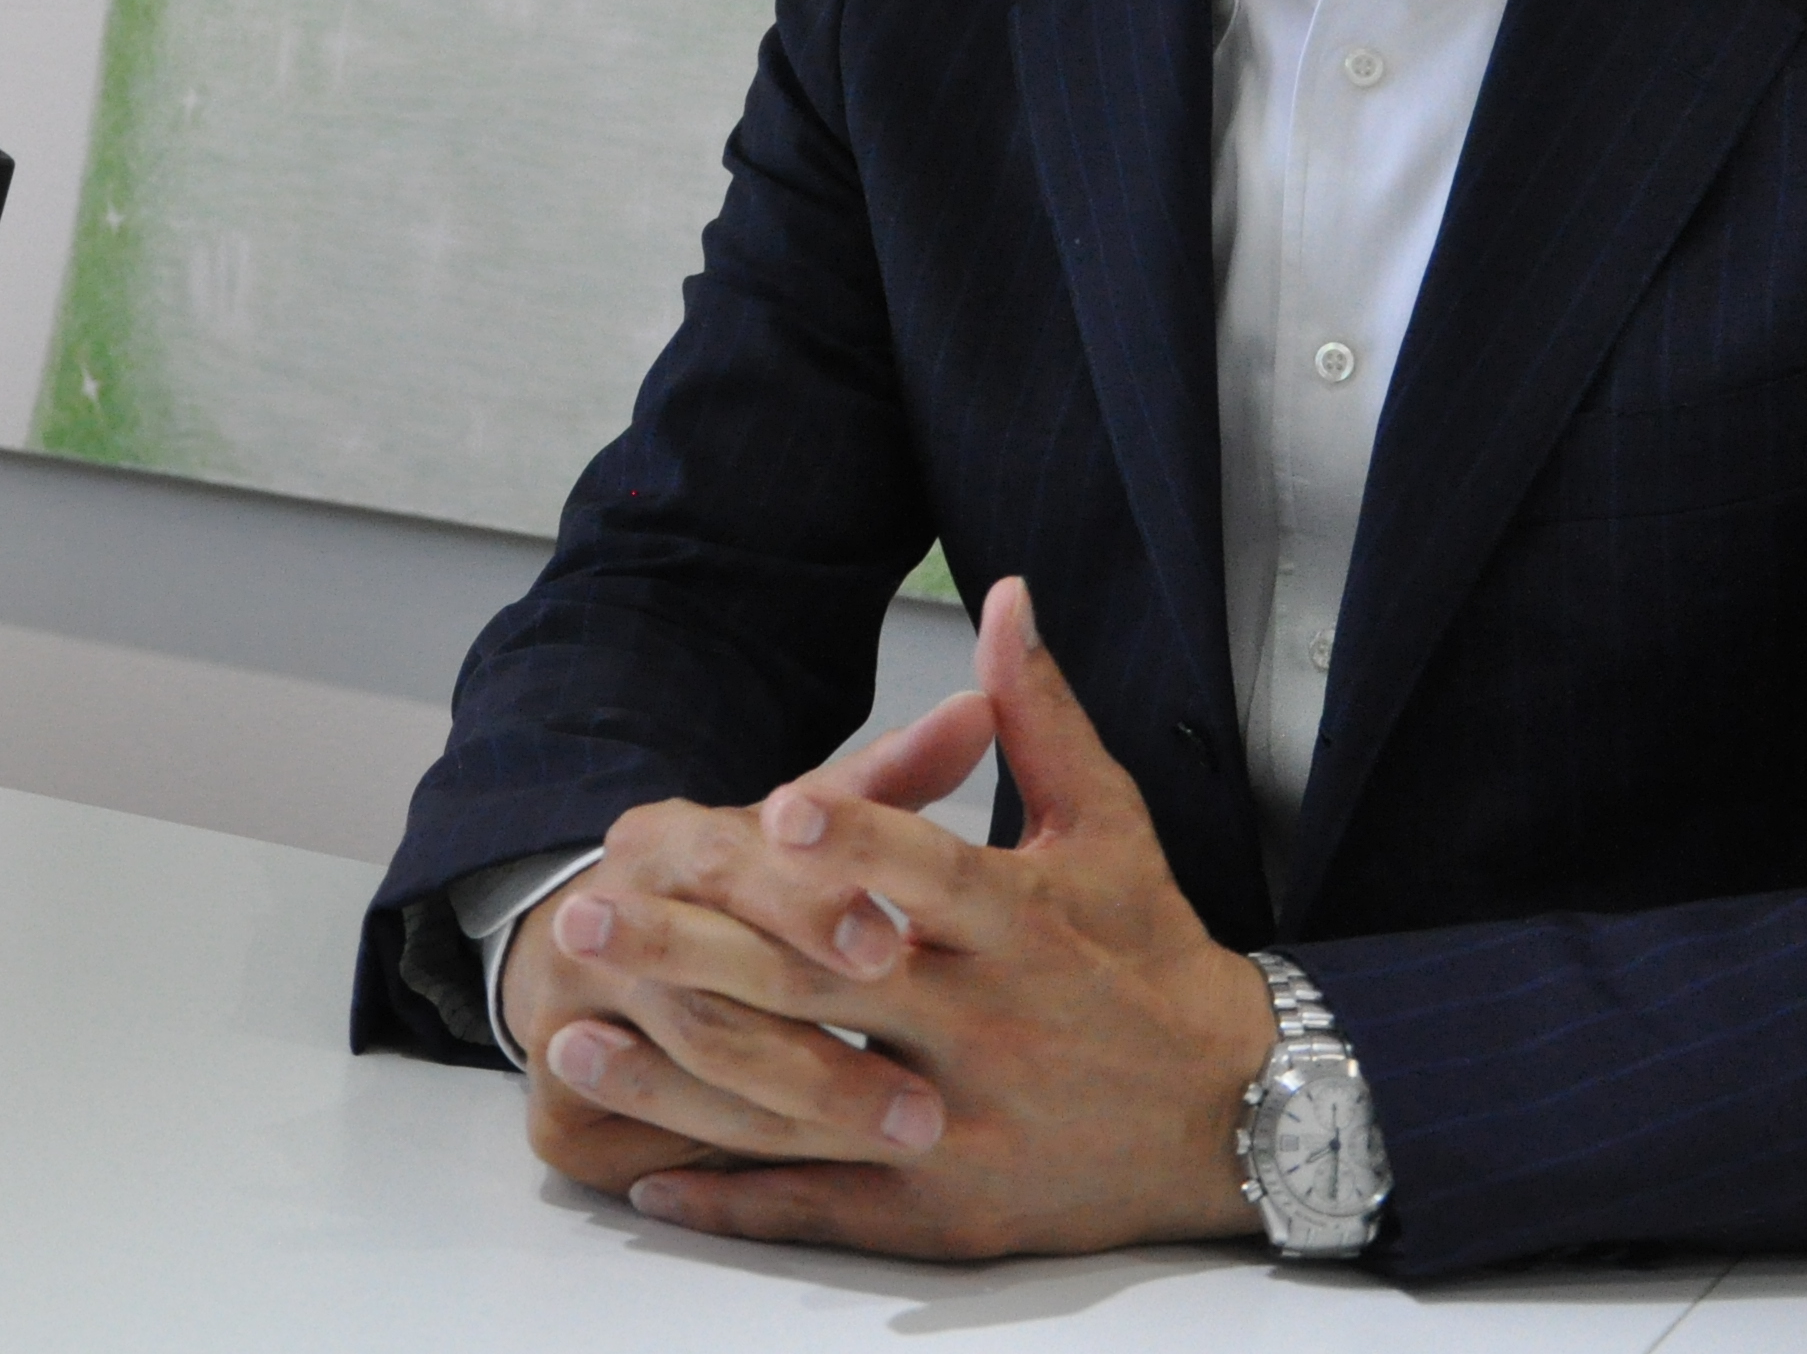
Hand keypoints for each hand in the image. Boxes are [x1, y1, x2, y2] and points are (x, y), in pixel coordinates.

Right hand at [501, 692, 977, 1197]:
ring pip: (695, 1066)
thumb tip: (977, 709)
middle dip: (824, 1038)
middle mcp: (604, 917)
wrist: (591, 961)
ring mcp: (569, 1016)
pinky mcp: (558, 1111)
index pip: (732, 859)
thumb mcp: (800, 833)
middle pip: (712, 977)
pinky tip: (809, 1181)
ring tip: (906, 1135)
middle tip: (924, 1093)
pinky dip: (735, 1166)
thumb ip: (886, 783)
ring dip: (802, 1107)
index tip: (894, 943)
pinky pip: (653, 1144)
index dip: (810, 902)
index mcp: (664, 839)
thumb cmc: (738, 897)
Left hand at [516, 579, 1279, 1260]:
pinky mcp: (945, 1212)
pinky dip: (732, 1198)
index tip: (765, 803)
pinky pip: (823, 1209)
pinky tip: (645, 1174)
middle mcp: (988, 1029)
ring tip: (571, 1031)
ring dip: (677, 1071)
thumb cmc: (1153, 954)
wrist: (1235, 1114)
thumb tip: (1007, 596)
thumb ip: (1042, 715)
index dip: (852, 839)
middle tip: (586, 910)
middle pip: (828, 985)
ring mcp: (961, 1129)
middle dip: (698, 948)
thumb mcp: (1108, 827)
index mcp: (1024, 927)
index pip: (928, 875)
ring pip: (802, 1101)